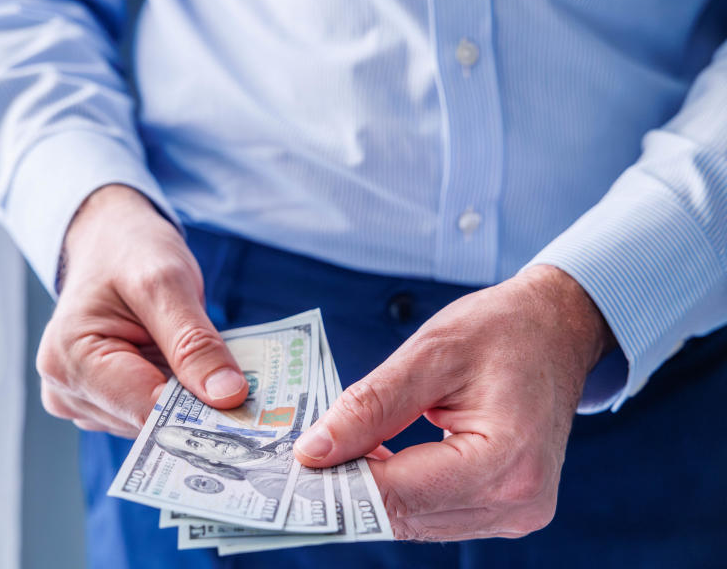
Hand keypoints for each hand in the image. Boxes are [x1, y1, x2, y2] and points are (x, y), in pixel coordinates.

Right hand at [36, 185, 247, 437]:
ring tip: (206, 365)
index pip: (144, 410)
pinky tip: (188, 371)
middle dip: (195, 407)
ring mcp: (81, 401)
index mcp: (70, 359)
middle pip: (148, 423)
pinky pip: (150, 415)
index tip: (247, 412)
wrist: (110, 242)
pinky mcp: (101, 405)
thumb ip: (195, 342)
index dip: (198, 414)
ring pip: (153, 425)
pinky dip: (177, 398)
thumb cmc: (129, 252)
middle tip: (241, 386)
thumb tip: (228, 397)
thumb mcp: (167, 283)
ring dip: (187, 401)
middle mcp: (66, 390)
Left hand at [294, 266, 612, 540]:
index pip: (401, 493)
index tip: (294, 465)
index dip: (340, 481)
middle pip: (406, 515)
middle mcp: (518, 501)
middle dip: (350, 488)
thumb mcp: (429, 354)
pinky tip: (376, 458)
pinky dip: (400, 490)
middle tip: (304, 457)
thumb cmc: (502, 330)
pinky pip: (435, 513)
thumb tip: (313, 451)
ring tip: (338, 451)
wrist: (556, 330)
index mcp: (506, 460)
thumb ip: (370, 406)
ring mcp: (517, 512)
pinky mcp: (507, 509)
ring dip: (372, 491)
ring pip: (416, 521)